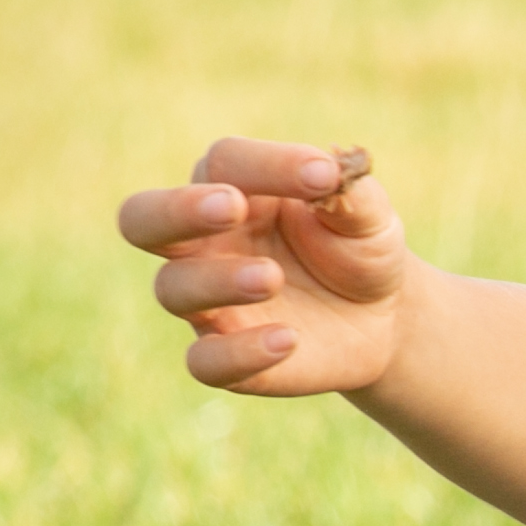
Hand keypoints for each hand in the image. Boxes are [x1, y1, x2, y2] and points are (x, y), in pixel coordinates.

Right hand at [116, 135, 410, 395]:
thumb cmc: (359, 250)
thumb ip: (352, 195)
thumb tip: (332, 174)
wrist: (383, 318)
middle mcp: (204, 242)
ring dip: (218, 279)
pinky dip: (238, 353)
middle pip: (142, 219)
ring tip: (273, 277)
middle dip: (178, 210)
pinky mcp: (226, 355)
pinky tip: (288, 339)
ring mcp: (208, 301)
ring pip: (173, 288)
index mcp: (232, 189)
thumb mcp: (369, 218)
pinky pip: (205, 361)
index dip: (268, 164)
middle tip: (232, 207)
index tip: (323, 175)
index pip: (224, 163)